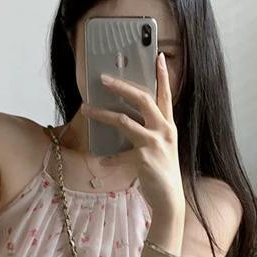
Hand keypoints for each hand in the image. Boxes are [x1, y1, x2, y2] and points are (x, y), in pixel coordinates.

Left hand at [93, 46, 185, 239]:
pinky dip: (108, 157)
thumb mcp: (160, 145)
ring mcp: (155, 144)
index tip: (159, 57)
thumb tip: (125, 115)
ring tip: (86, 109)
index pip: (166, 94)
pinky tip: (101, 160)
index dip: (163, 75)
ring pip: (124, 121)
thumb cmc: (161, 170)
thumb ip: (148, 129)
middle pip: (142, 99)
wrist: (169, 199)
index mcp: (168, 125)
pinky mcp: (144, 158)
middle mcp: (164, 130)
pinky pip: (119, 154)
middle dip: (121, 86)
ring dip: (102, 114)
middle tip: (103, 78)